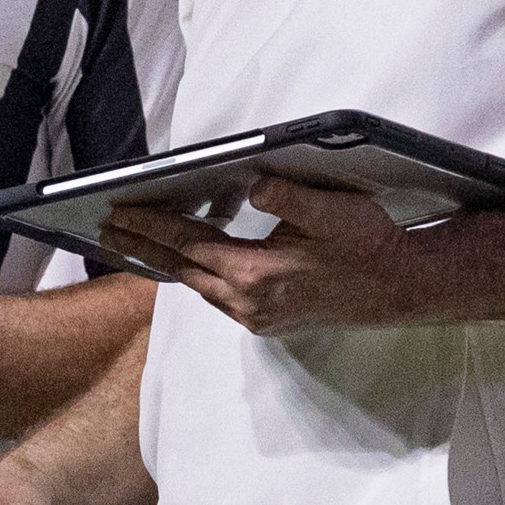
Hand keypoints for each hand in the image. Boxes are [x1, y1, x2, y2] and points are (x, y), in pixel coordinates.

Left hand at [102, 173, 419, 334]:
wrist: (400, 287)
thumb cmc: (367, 244)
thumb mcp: (332, 210)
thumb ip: (287, 196)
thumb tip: (251, 183)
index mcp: (257, 274)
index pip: (187, 244)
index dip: (148, 225)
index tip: (115, 211)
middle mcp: (249, 303)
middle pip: (180, 269)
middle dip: (140, 246)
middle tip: (104, 227)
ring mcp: (256, 317)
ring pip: (196, 285)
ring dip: (163, 261)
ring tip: (133, 240)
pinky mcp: (267, 321)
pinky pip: (216, 295)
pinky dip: (193, 274)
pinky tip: (186, 259)